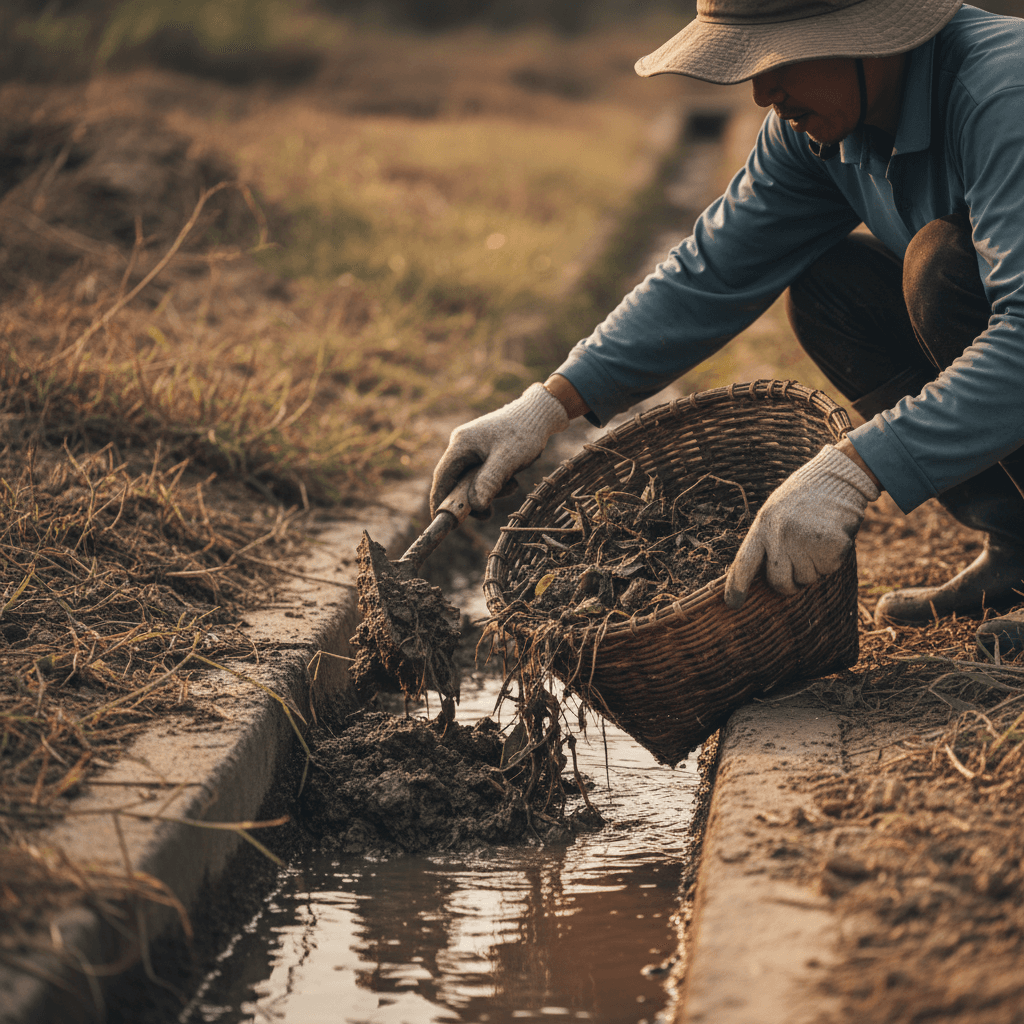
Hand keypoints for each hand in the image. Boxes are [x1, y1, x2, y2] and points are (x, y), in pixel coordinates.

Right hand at [430, 383, 569, 517]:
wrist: (539, 414)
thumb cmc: (524, 433)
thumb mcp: (507, 460)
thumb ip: (489, 482)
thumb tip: (475, 506)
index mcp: (461, 443)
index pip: (442, 477)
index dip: (440, 500)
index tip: (442, 520)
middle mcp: (462, 444)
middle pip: (456, 480)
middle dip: (471, 498)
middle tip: (489, 512)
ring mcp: (472, 447)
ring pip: (471, 479)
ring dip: (488, 489)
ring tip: (511, 484)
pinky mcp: (483, 450)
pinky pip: (482, 474)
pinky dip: (494, 482)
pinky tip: (511, 477)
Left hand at [724, 444, 879, 608]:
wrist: (836, 478)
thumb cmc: (802, 500)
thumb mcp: (774, 514)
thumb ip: (766, 541)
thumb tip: (762, 578)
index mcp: (763, 526)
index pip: (744, 563)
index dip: (736, 586)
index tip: (733, 604)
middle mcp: (780, 535)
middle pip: (779, 582)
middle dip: (788, 585)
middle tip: (797, 568)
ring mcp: (805, 541)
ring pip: (807, 579)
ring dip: (813, 568)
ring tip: (815, 540)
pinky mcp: (831, 546)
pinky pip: (828, 571)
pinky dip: (831, 561)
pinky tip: (830, 538)